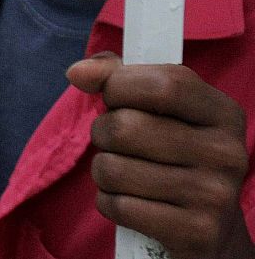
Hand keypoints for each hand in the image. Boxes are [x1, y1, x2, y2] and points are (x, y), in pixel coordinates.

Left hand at [68, 53, 254, 258]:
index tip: (112, 96)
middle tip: (117, 144)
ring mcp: (214, 195)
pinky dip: (109, 202)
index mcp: (224, 114)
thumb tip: (78, 73)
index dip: (119, 85)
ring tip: (125, 175)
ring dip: (103, 171)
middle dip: (102, 133)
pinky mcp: (196, 232)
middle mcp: (227, 153)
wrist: (209, 228)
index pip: (163, 83)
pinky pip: (118, 206)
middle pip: (125, 127)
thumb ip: (119, 77)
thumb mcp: (162, 109)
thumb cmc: (174, 155)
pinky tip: (131, 202)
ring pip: (112, 168)